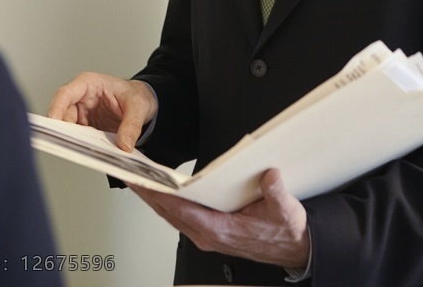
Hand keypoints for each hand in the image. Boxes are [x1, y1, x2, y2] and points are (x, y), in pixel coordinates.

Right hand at [48, 73, 156, 151]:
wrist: (143, 101)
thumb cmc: (137, 95)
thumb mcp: (138, 106)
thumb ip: (131, 125)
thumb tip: (124, 145)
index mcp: (89, 84)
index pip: (65, 94)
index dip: (56, 108)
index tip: (54, 122)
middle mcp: (80, 98)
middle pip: (62, 115)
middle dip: (64, 131)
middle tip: (71, 145)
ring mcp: (81, 113)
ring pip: (68, 129)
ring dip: (74, 141)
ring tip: (84, 152)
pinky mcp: (86, 126)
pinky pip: (79, 138)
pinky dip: (83, 145)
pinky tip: (91, 152)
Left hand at [130, 168, 309, 269]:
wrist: (292, 248)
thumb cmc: (284, 231)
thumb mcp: (286, 211)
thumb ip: (276, 193)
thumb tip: (270, 175)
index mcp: (221, 230)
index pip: (182, 209)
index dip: (160, 194)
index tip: (143, 181)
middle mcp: (208, 235)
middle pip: (168, 213)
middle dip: (147, 194)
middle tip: (130, 174)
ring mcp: (207, 236)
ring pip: (171, 217)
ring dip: (154, 199)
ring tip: (139, 179)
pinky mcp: (209, 232)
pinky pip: (180, 217)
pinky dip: (166, 204)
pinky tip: (161, 192)